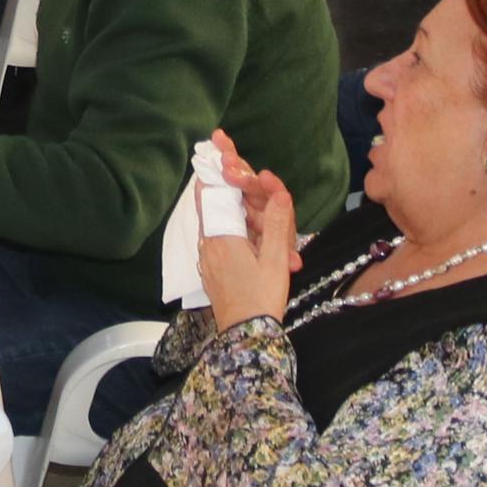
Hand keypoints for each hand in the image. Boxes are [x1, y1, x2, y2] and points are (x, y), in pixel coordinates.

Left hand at [194, 130, 304, 330]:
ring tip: (255, 209)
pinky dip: (237, 235)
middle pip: (216, 206)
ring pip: (221, 225)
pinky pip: (222, 242)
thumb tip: (278, 191)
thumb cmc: (261, 299)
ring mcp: (209, 259)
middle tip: (230, 160)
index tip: (218, 148)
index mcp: (222, 238)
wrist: (245, 337)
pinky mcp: (213, 271)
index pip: (215, 194)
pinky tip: (254, 239)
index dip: (219, 171)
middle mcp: (209, 245)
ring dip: (239, 215)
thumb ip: (276, 224)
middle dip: (230, 186)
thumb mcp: (275, 260)